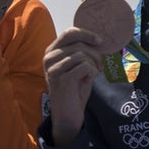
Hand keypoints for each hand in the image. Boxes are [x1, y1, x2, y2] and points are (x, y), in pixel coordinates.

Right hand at [43, 28, 103, 146]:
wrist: (68, 114)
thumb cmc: (74, 89)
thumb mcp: (76, 66)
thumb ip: (81, 52)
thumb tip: (98, 39)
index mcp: (51, 52)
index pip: (69, 33)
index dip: (87, 34)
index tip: (99, 41)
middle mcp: (49, 58)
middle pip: (79, 45)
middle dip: (95, 54)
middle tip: (99, 67)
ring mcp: (53, 68)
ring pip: (83, 55)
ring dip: (94, 64)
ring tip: (93, 74)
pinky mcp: (62, 79)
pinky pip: (85, 66)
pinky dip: (92, 73)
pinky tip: (88, 80)